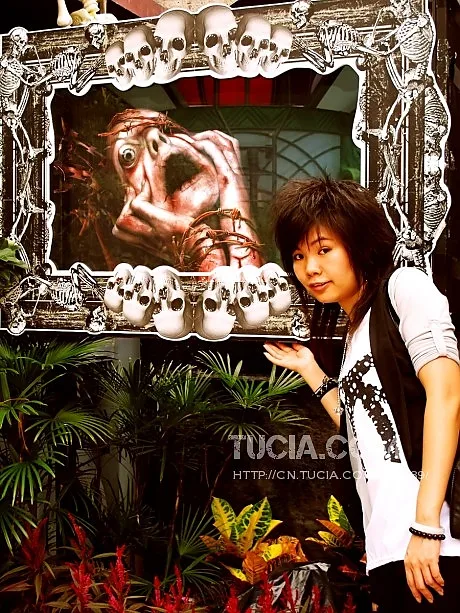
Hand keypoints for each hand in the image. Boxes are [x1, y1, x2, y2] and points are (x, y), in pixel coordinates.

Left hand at [191, 130, 261, 266]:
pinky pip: (216, 154)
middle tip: (189, 136)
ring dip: (204, 136)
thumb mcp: (223, 213)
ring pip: (224, 143)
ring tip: (187, 137)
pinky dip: (204, 145)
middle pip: (229, 142)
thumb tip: (207, 207)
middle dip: (209, 134)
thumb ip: (217, 204)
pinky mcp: (227, 179)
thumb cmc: (233, 232)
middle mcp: (238, 175)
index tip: (196, 143)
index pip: (231, 153)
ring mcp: (234, 175)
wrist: (242, 240)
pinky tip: (191, 143)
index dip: (215, 143)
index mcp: (237, 182)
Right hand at [263, 342, 316, 374]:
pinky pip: (275, 360)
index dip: (278, 343)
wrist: (308, 364)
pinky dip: (270, 358)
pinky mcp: (283, 363)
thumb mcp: (302, 347)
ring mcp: (285, 360)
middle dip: (272, 346)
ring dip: (269, 350)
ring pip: (275, 354)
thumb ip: (296, 344)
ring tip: (265, 345)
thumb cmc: (308, 358)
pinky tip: (266, 354)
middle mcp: (288, 357)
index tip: (275, 339)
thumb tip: (291, 341)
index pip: (283, 347)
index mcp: (293, 353)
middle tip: (267, 342)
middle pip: (278, 351)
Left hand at [404, 535, 443, 603]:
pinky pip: (436, 575)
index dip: (415, 592)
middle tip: (431, 599)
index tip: (419, 598)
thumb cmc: (418, 539)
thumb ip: (411, 564)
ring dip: (435, 589)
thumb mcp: (410, 553)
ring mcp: (423, 562)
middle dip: (426, 594)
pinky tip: (442, 583)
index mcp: (407, 562)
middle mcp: (414, 563)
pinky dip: (440, 581)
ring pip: (429, 582)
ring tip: (440, 591)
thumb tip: (416, 576)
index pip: (410, 581)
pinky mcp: (432, 560)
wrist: (424, 529)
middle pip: (419, 584)